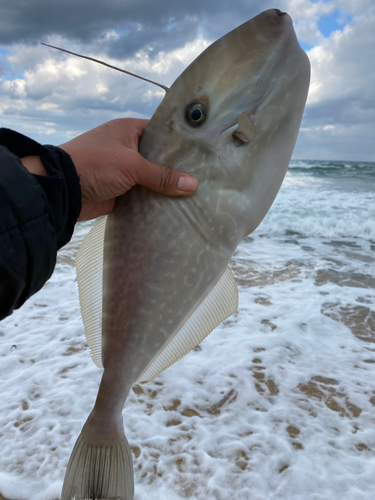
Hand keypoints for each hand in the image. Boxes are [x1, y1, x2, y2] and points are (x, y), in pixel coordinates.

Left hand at [59, 118, 198, 220]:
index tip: (201, 153)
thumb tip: (193, 185)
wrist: (62, 190)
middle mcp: (126, 148)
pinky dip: (153, 202)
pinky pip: (141, 196)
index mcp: (128, 131)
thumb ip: (162, 176)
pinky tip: (174, 208)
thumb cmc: (95, 164)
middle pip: (157, 159)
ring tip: (195, 195)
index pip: (160, 133)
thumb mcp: (132, 166)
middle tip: (203, 177)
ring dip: (165, 188)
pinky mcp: (119, 192)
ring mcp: (122, 171)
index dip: (179, 143)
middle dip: (175, 169)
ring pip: (150, 179)